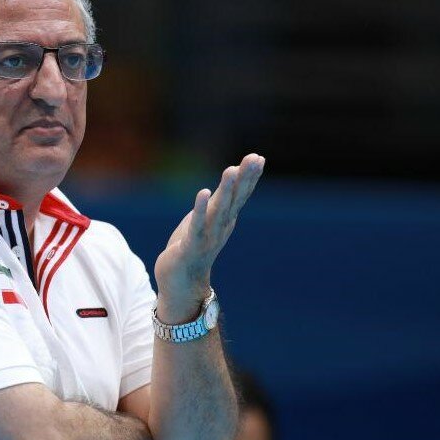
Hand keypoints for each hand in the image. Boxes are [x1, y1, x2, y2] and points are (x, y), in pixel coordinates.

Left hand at [154, 153, 264, 321]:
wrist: (181, 281)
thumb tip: (233, 176)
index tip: (258, 158)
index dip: (249, 177)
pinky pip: (197, 226)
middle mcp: (221, 227)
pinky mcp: (190, 245)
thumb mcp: (209, 219)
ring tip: (231, 169)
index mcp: (225, 220)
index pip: (240, 196)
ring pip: (218, 210)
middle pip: (234, 200)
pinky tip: (203, 192)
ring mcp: (207, 237)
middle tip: (255, 159)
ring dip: (225, 190)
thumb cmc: (193, 244)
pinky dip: (200, 209)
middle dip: (244, 179)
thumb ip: (220, 200)